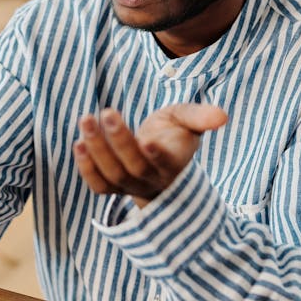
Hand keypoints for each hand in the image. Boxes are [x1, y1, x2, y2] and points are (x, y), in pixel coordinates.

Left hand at [73, 103, 227, 207]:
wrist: (159, 154)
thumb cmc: (174, 134)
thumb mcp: (187, 120)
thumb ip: (200, 117)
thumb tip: (222, 116)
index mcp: (174, 165)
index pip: (165, 165)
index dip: (157, 156)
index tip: (149, 141)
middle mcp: (152, 181)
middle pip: (133, 168)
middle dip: (118, 141)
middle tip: (106, 112)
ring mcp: (131, 187)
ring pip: (113, 177)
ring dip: (96, 149)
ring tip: (86, 120)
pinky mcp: (113, 187)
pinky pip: (99, 186)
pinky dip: (86, 168)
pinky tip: (78, 144)